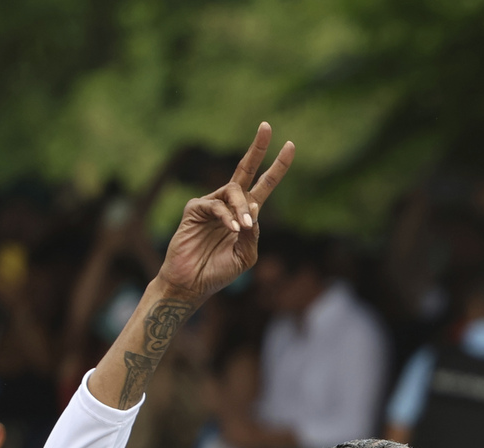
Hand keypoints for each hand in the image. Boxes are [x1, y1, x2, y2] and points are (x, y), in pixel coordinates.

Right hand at [157, 123, 294, 300]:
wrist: (193, 284)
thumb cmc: (219, 271)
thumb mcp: (246, 255)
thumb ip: (253, 233)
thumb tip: (254, 206)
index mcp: (247, 214)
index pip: (265, 185)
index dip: (278, 167)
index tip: (291, 145)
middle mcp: (230, 204)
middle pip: (246, 169)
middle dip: (258, 148)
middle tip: (267, 126)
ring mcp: (211, 204)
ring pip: (234, 191)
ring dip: (242, 208)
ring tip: (241, 228)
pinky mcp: (194, 209)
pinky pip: (215, 205)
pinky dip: (226, 216)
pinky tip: (232, 229)